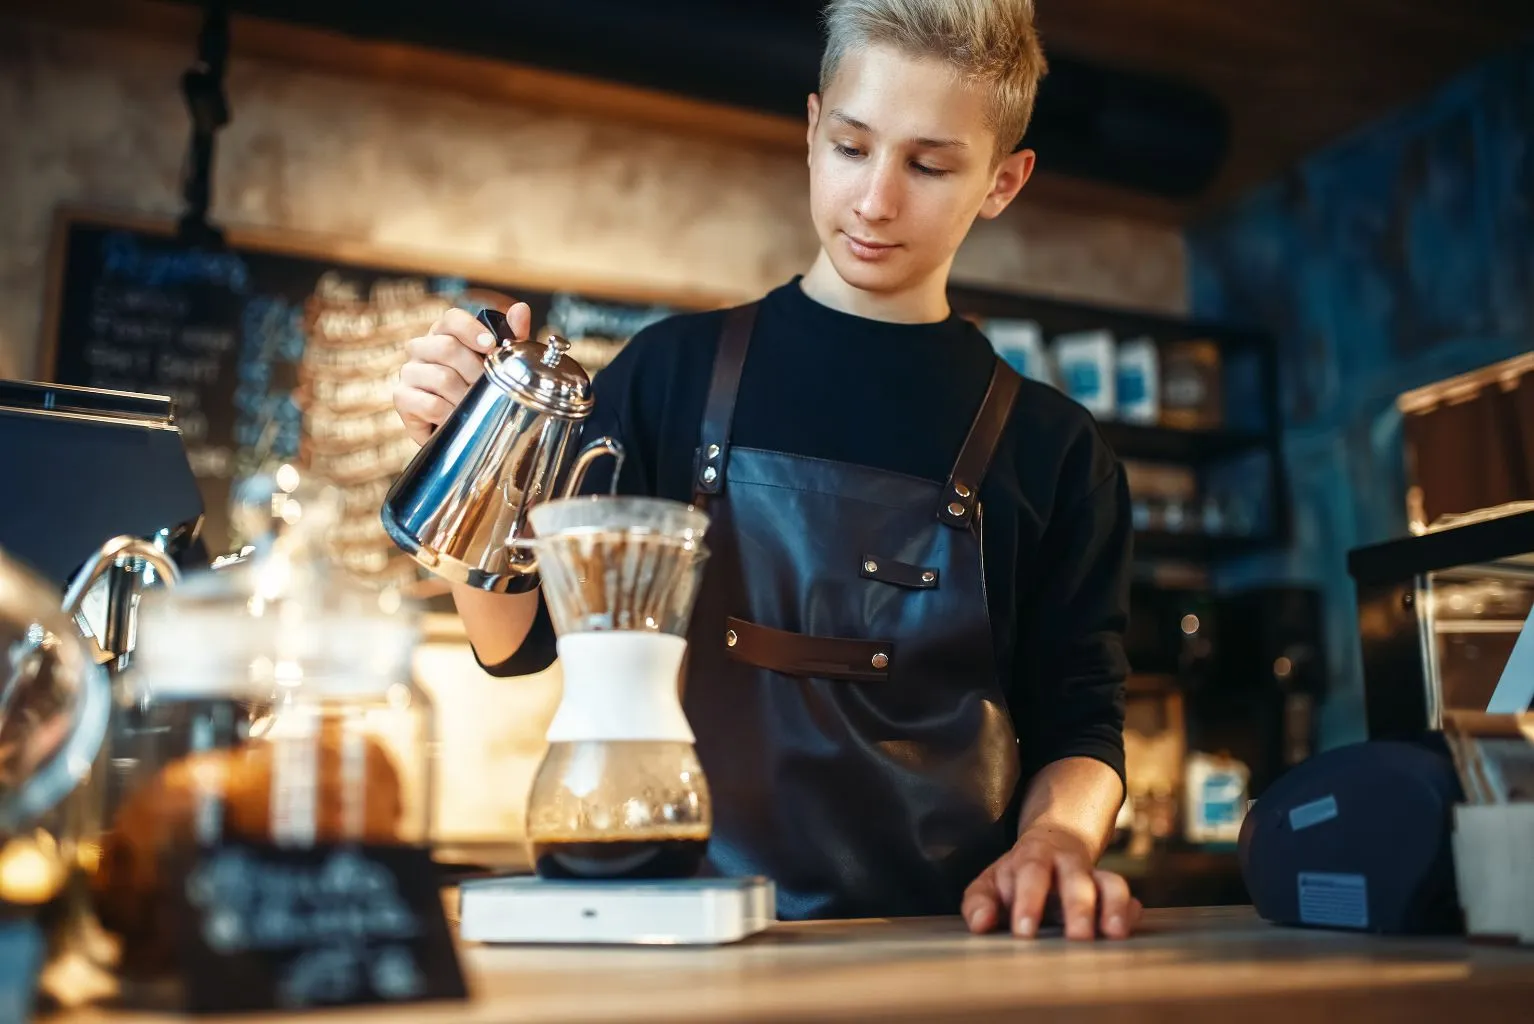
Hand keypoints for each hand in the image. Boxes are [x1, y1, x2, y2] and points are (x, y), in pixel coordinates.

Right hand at [394, 302, 531, 444]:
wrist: (460, 429)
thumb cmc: (477, 390)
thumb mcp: (498, 364)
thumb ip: (510, 337)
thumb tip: (520, 309)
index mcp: (444, 333)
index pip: (452, 319)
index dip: (472, 330)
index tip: (491, 346)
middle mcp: (421, 348)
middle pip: (446, 347)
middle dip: (475, 371)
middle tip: (490, 388)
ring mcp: (408, 371)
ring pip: (441, 378)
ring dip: (466, 396)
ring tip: (477, 406)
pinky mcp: (401, 397)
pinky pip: (431, 404)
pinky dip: (451, 413)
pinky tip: (458, 417)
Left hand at [961, 825, 1141, 940]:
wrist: (1052, 845)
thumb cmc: (1015, 876)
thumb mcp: (990, 884)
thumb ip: (979, 903)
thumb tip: (981, 923)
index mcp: (1033, 858)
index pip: (1031, 873)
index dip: (1029, 900)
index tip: (1024, 932)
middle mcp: (1067, 864)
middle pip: (1076, 879)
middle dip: (1078, 908)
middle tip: (1077, 938)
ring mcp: (1093, 877)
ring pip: (1110, 883)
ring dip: (1114, 907)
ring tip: (1114, 934)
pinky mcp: (1112, 892)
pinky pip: (1128, 898)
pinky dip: (1131, 913)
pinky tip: (1127, 929)